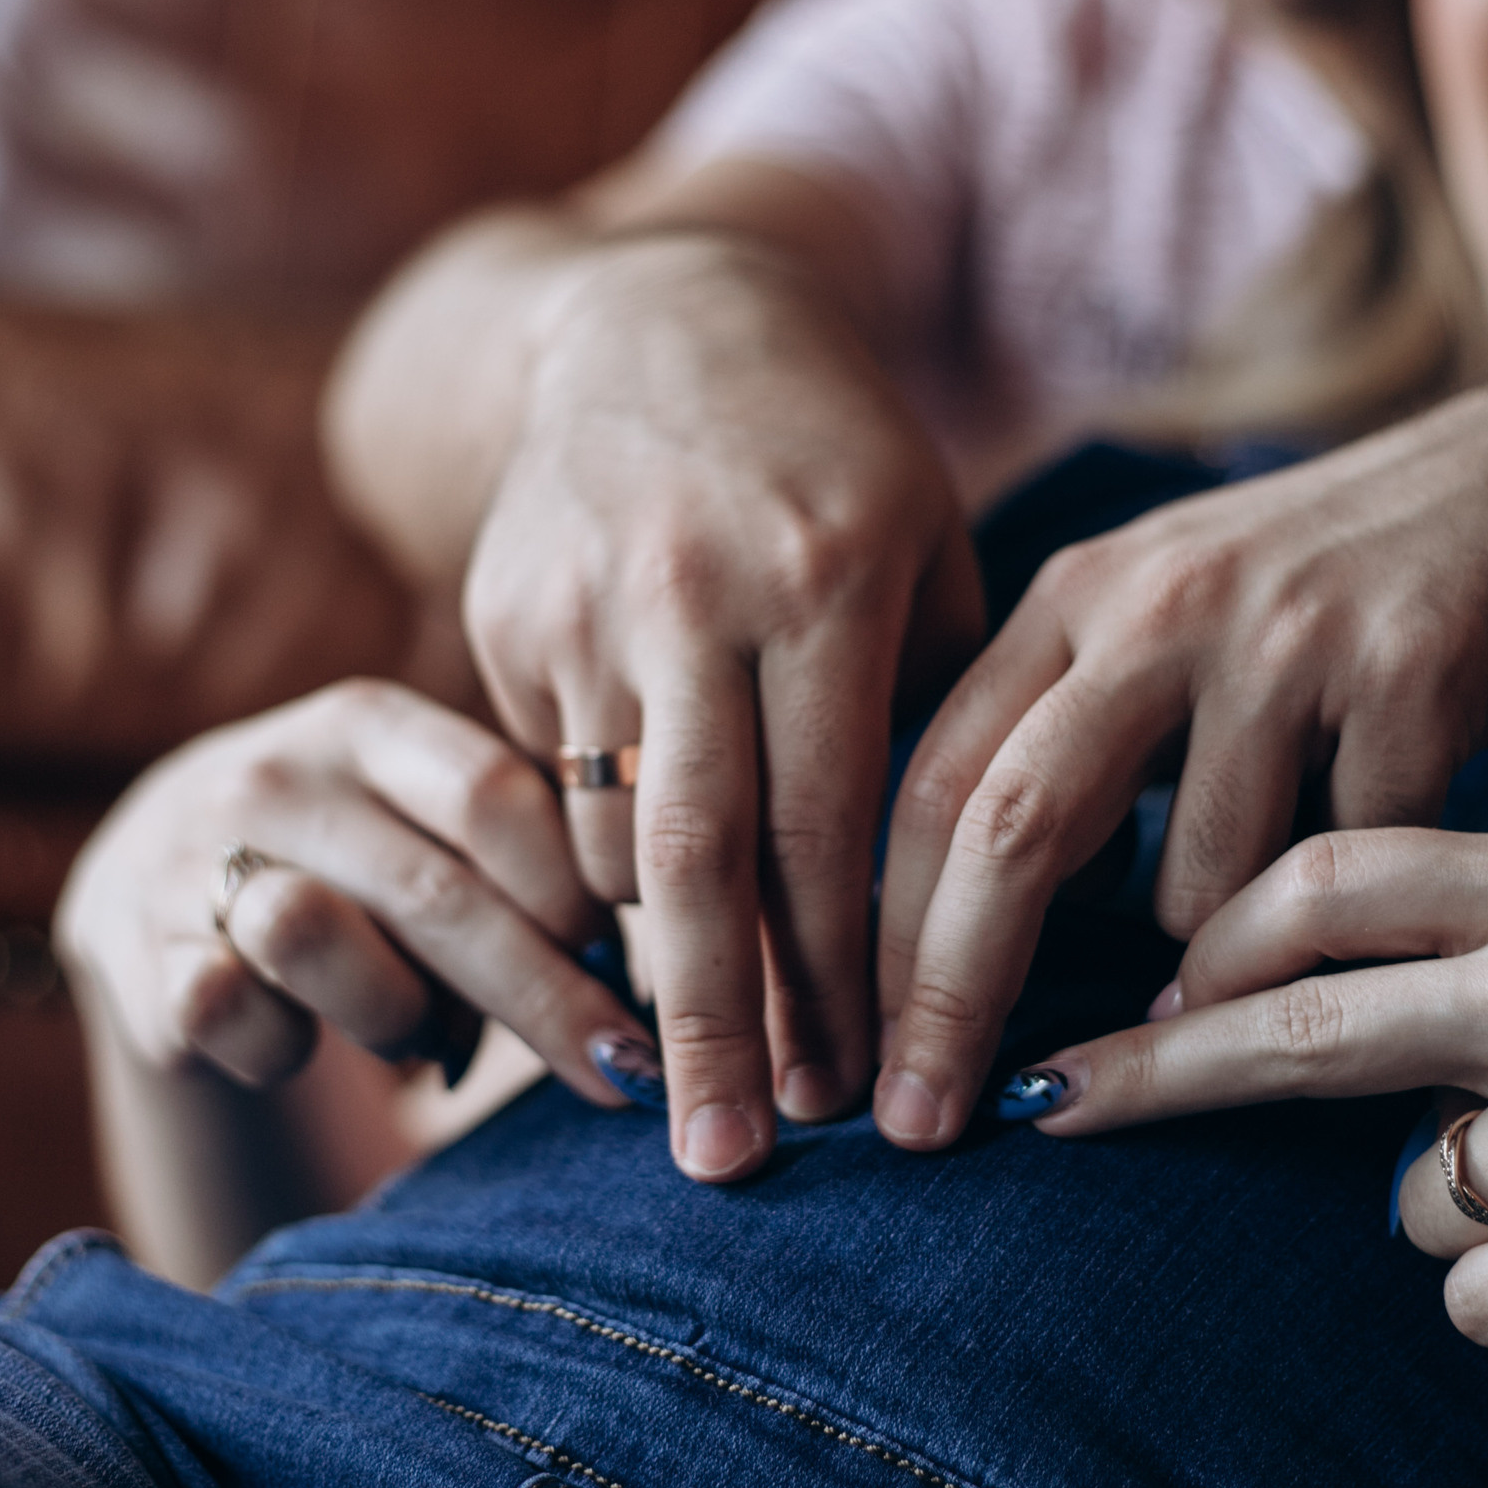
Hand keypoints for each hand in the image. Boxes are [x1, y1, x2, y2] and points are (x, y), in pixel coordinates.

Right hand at [56, 679, 638, 1107]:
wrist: (154, 877)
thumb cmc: (354, 865)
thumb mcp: (426, 827)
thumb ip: (522, 868)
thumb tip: (639, 997)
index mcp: (372, 724)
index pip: (497, 794)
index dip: (574, 893)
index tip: (630, 968)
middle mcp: (277, 772)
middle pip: (436, 890)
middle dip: (545, 999)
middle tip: (620, 1077)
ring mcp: (189, 852)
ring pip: (319, 938)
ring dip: (395, 1014)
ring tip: (414, 1032)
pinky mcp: (134, 947)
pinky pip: (232, 1014)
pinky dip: (282, 1049)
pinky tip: (297, 1042)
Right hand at [462, 233, 981, 1180]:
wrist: (653, 327)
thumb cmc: (832, 456)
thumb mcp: (928, 543)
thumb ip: (945, 707)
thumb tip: (985, 899)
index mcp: (829, 572)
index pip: (831, 818)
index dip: (841, 973)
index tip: (856, 1094)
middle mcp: (694, 592)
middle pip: (696, 855)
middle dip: (718, 1025)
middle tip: (726, 1161)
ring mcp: (582, 605)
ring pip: (607, 838)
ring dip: (658, 967)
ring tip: (699, 1065)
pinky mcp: (501, 618)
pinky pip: (548, 789)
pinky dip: (600, 871)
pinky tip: (645, 920)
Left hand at [871, 370, 1487, 1149]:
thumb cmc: (1328, 590)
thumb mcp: (1166, 621)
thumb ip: (1070, 743)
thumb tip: (966, 928)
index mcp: (1079, 595)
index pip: (934, 780)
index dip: (881, 935)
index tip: (865, 1063)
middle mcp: (1162, 604)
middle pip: (1012, 828)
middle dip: (953, 993)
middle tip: (925, 1123)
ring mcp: (1289, 637)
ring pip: (1200, 885)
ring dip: (1219, 959)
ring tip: (1280, 932)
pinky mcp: (1416, 675)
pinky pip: (1350, 870)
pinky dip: (1355, 923)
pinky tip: (1388, 889)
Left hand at [1021, 828, 1487, 1352]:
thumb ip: (1463, 927)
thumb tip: (1245, 980)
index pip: (1325, 883)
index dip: (1206, 943)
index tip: (1139, 991)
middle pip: (1298, 1033)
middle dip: (1152, 1074)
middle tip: (1048, 1104)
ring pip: (1403, 1190)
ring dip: (1464, 1203)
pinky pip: (1473, 1288)